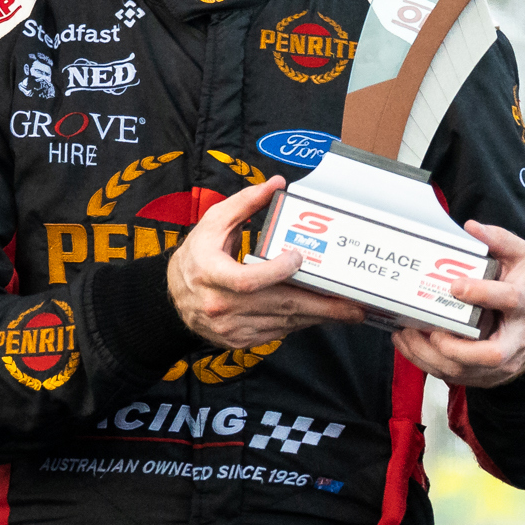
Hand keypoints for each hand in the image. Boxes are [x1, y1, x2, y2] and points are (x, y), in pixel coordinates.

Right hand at [160, 178, 372, 350]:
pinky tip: (318, 315)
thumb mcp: (212, 224)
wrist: (172, 296)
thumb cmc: (195, 257)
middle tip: (352, 304)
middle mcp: (220, 305)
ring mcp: (230, 327)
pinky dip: (299, 323)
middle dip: (321, 306)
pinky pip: (277, 333)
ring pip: (283, 323)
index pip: (248, 281)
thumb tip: (276, 184)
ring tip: (346, 311)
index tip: (299, 258)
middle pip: (278, 307)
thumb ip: (244, 203)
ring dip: (317, 317)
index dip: (277, 272)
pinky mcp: (239, 340)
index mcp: (210, 274)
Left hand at [391, 220, 524, 388]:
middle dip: (457, 347)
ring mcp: (498, 364)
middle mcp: (514, 339)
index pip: (510, 299)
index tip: (455, 286)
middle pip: (491, 354)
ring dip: (430, 355)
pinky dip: (424, 362)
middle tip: (431, 330)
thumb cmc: (519, 291)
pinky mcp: (481, 375)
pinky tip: (406, 343)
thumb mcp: (521, 261)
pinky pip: (451, 375)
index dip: (483, 293)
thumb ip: (502, 241)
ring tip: (407, 333)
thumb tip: (473, 228)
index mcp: (523, 305)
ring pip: (464, 370)